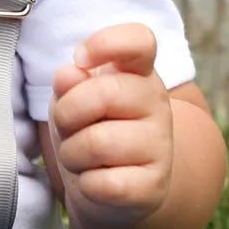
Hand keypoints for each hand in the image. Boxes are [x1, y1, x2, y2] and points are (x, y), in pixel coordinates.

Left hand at [48, 24, 172, 228]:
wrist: (110, 188)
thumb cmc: (88, 128)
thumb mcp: (72, 98)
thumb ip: (70, 82)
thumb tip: (70, 73)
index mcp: (137, 72)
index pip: (139, 40)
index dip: (106, 43)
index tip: (81, 58)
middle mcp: (156, 103)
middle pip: (104, 93)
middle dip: (67, 114)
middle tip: (68, 127)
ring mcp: (161, 145)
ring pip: (97, 143)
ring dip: (72, 153)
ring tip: (80, 156)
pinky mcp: (155, 187)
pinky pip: (104, 184)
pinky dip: (86, 185)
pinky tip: (95, 181)